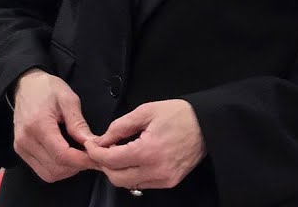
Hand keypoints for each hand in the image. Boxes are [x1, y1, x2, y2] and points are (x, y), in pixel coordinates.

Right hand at [11, 69, 96, 182]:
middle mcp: (26, 140)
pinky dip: (57, 169)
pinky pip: (42, 170)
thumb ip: (79, 124)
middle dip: (78, 166)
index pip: (63, 155)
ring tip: (79, 156)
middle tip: (92, 156)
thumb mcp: (68, 99)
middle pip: (57, 168)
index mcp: (38, 125)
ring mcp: (20, 147)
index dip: (83, 161)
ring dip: (68, 170)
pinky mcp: (20, 151)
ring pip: (49, 174)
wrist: (25, 85)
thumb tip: (93, 145)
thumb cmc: (47, 88)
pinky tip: (66, 157)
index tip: (98, 158)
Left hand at [84, 100, 205, 190]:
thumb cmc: (177, 114)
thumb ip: (120, 126)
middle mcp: (156, 170)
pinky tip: (130, 160)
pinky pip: (142, 184)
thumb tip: (101, 139)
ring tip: (114, 154)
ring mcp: (164, 179)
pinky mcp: (170, 182)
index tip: (90, 145)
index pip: (111, 160)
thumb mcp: (145, 112)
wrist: (207, 125)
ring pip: (129, 184)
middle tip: (99, 150)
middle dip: (103, 165)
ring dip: (116, 171)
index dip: (96, 153)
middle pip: (116, 178)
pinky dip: (131, 174)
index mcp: (148, 151)